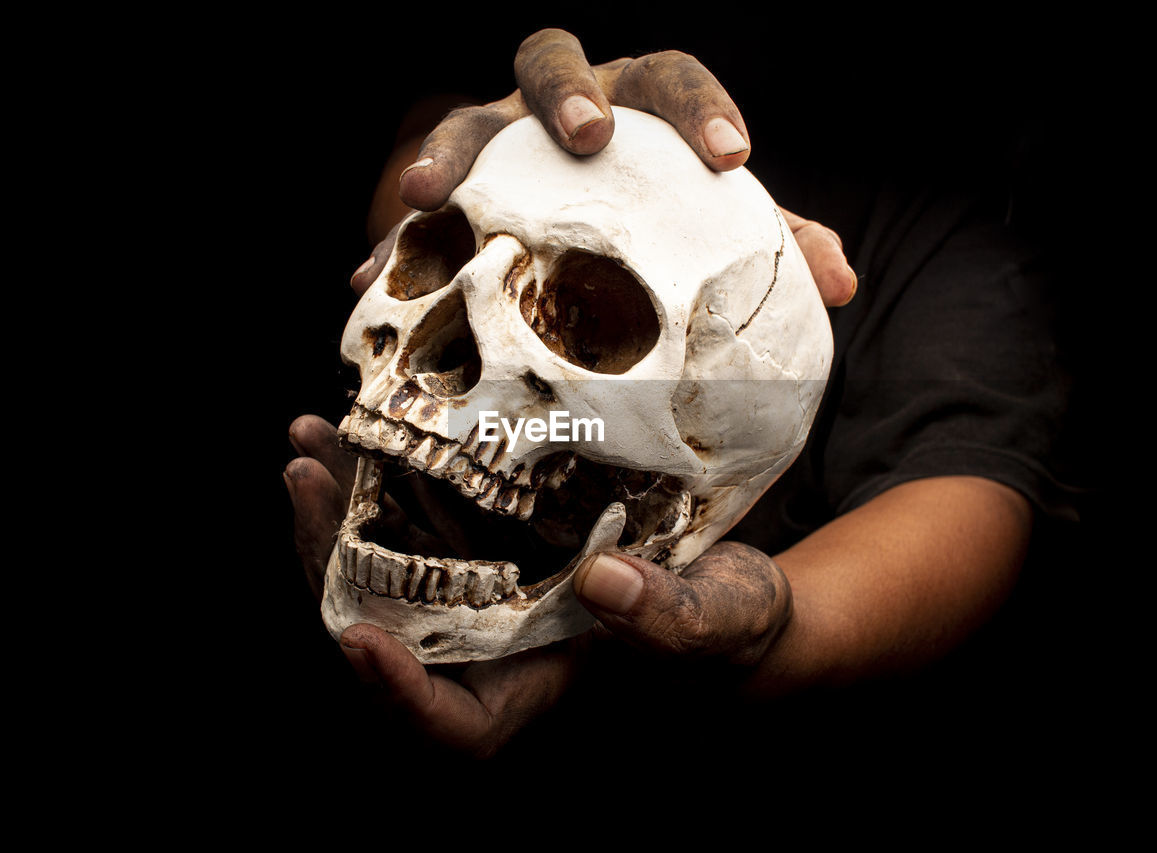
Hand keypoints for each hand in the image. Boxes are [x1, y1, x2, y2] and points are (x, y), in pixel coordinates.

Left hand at [285, 415, 792, 754]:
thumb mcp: (720, 619)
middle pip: (386, 632)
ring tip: (311, 439)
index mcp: (539, 690)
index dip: (399, 697)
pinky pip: (418, 519)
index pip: (454, 726)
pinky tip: (365, 418)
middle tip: (307, 479)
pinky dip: (387, 474)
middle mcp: (491, 648)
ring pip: (385, 569)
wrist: (729, 579)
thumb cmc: (733, 622)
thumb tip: (602, 585)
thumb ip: (672, 616)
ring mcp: (482, 594)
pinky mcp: (489, 542)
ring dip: (339, 507)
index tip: (359, 640)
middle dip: (329, 562)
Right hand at [351, 28, 855, 307]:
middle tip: (585, 137)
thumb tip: (841, 286)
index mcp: (639, 104)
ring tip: (421, 196)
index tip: (734, 158)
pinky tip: (365, 284)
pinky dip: (395, 242)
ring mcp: (497, 136)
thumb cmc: (666, 221)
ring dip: (447, 150)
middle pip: (552, 58)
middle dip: (567, 92)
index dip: (701, 109)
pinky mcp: (452, 185)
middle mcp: (563, 103)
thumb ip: (776, 243)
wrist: (594, 237)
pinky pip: (420, 205)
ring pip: (465, 116)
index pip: (673, 80)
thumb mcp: (718, 232)